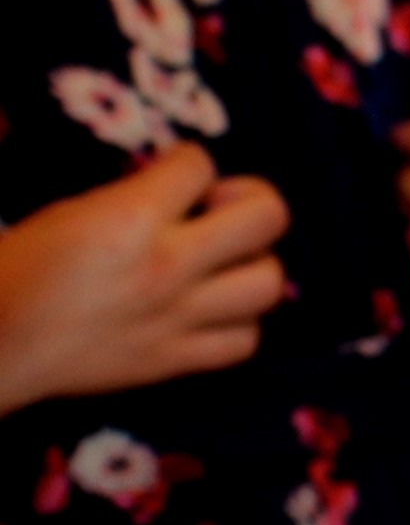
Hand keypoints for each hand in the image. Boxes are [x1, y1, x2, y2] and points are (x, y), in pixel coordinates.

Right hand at [0, 146, 287, 419]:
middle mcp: (167, 266)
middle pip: (268, 218)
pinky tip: (211, 310)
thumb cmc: (11, 271)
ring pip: (270, 283)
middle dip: (250, 200)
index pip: (200, 166)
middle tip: (216, 211)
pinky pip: (245, 340)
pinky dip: (239, 323)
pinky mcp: (175, 361)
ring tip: (220, 262)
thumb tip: (164, 179)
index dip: (188, 162)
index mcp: (128, 218)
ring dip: (252, 264)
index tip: (173, 174)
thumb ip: (122, 194)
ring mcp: (178, 318)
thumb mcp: (60, 210)